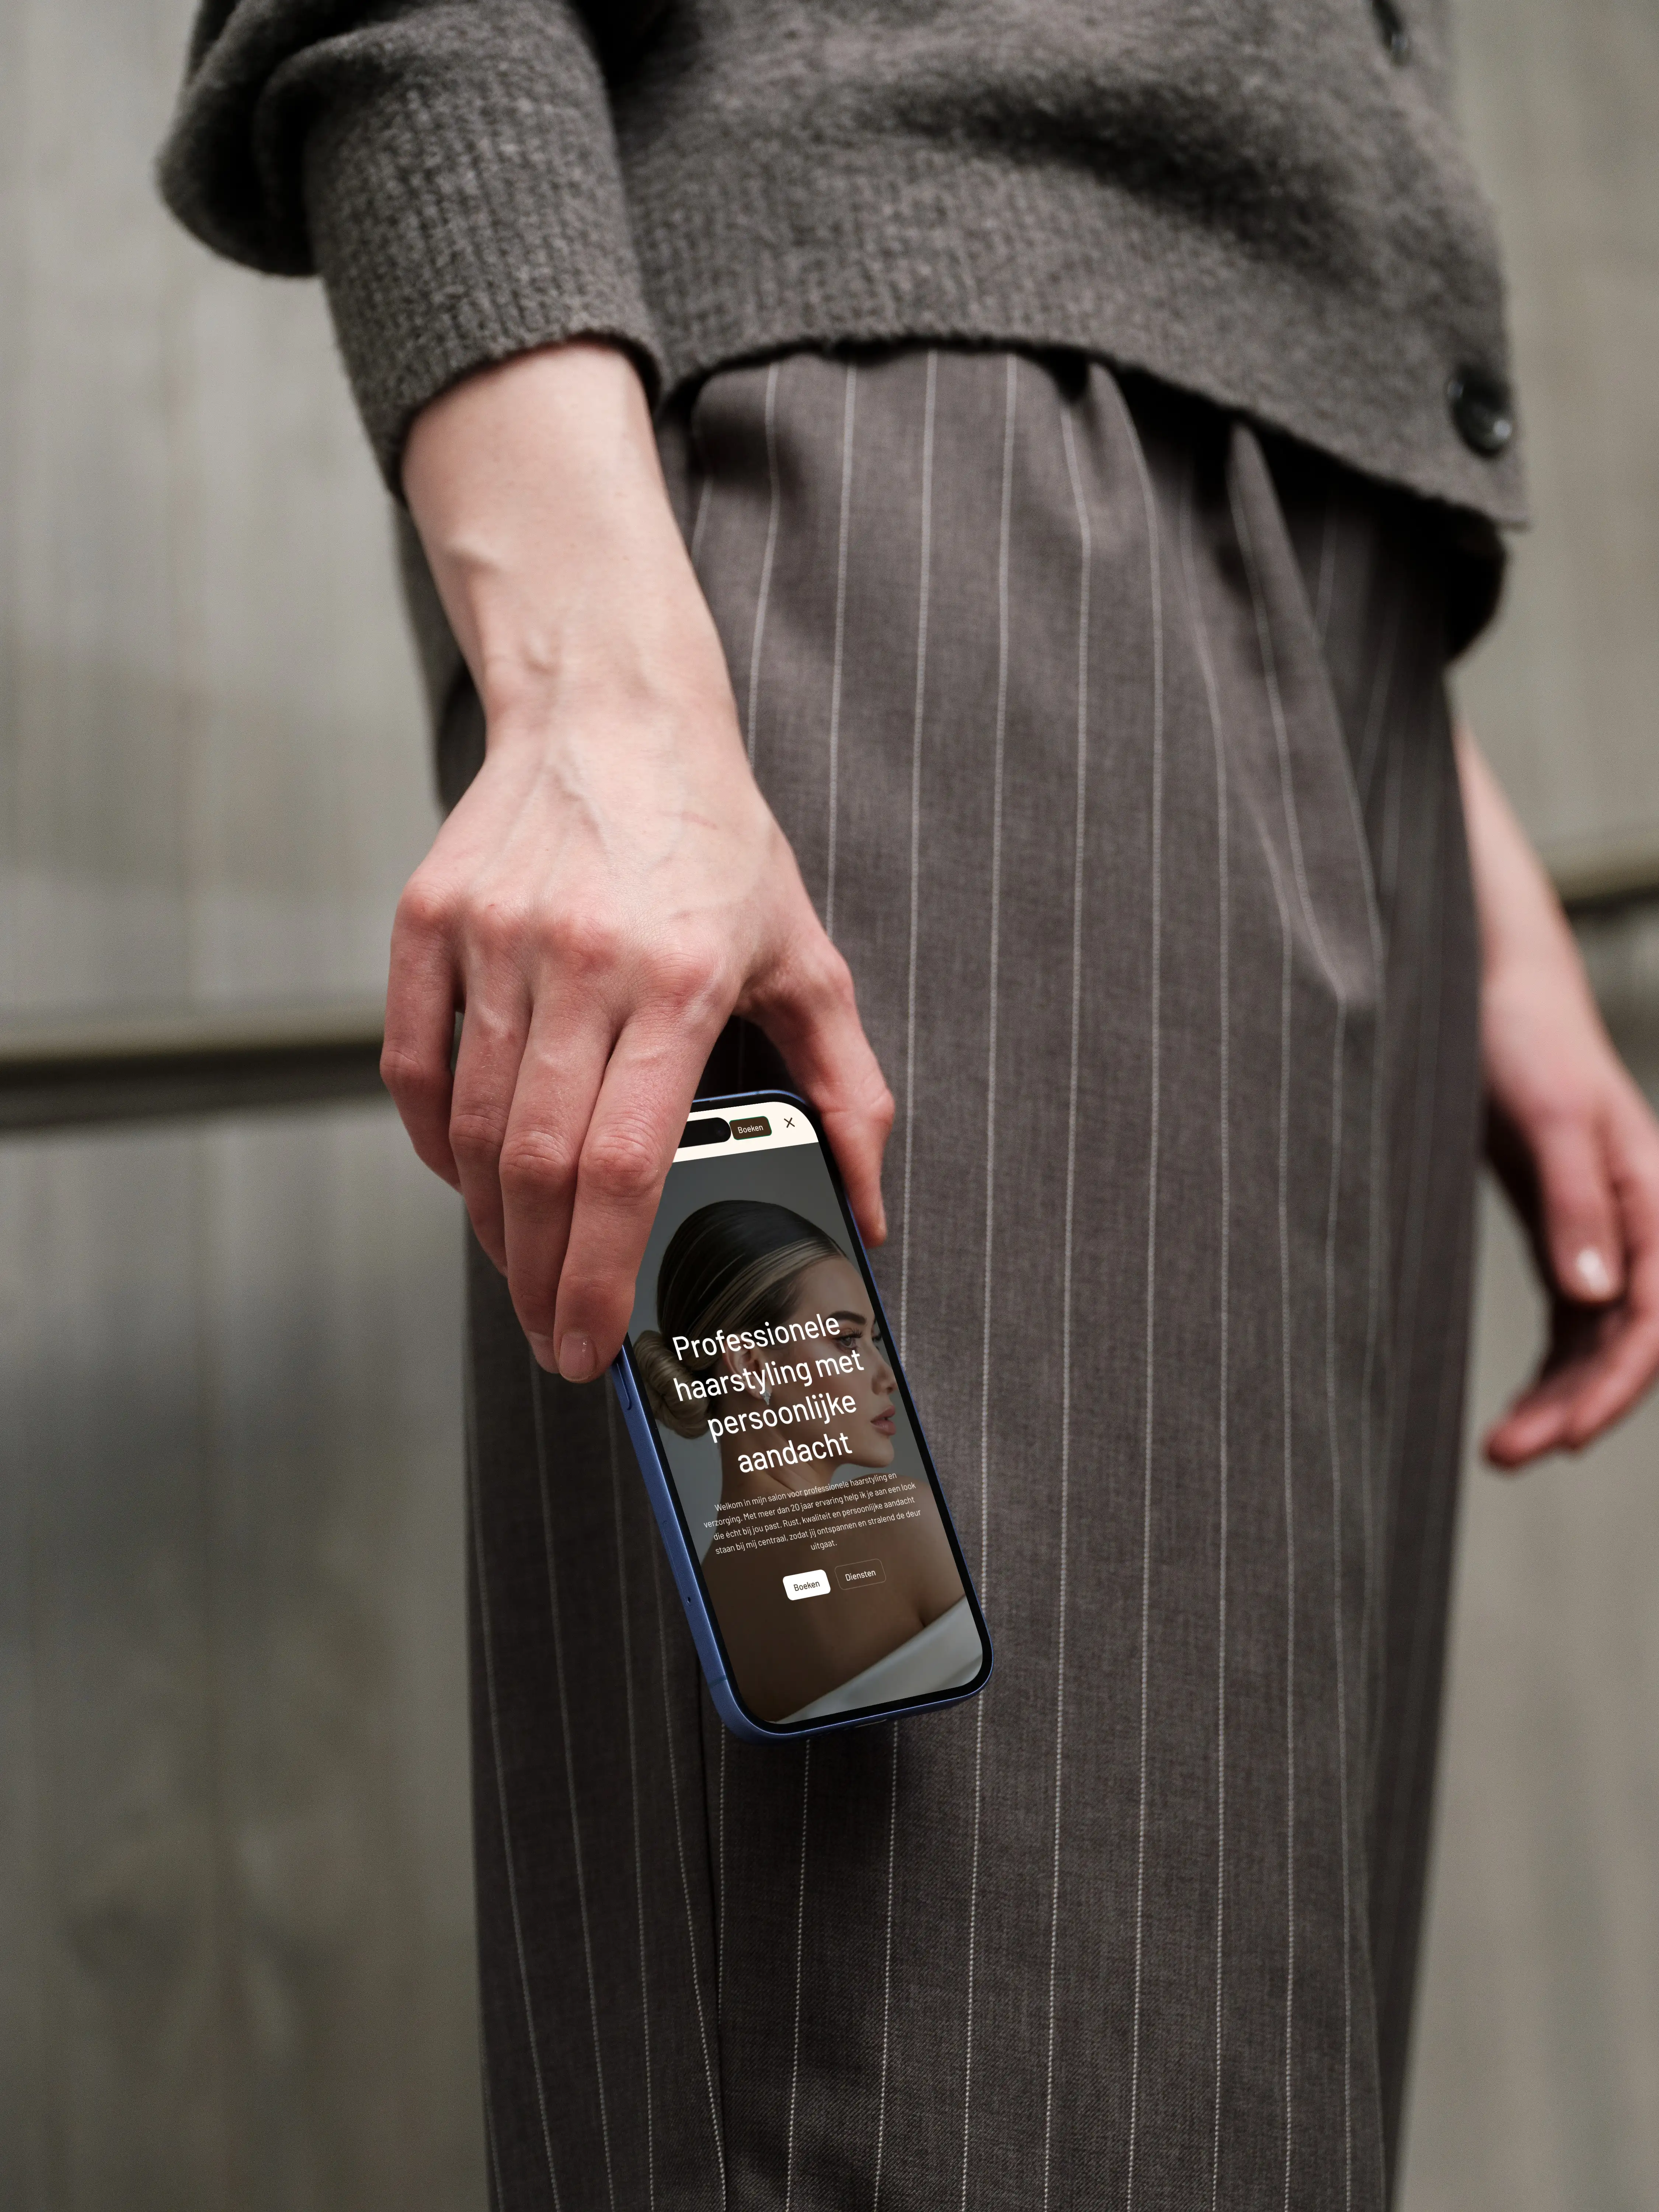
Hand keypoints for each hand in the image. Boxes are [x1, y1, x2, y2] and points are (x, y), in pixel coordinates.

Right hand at [383, 344, 892, 1381]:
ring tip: (525, 1270)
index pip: (626, 1166)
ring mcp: (491, 939)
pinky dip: (438, 1142)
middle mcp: (579, 962)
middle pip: (540, 1168)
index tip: (592, 1346)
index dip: (601, 1275)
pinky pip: (416, 1068)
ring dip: (495, 1224)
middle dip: (542, 1279)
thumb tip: (866, 1211)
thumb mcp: (807, 958)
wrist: (614, 710)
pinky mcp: (429, 921)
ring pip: (474, 1129)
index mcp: (678, 980)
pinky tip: (473, 1179)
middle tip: (556, 1339)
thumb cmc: (715, 841)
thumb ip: (848, 1092)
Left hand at [1458, 728, 1658, 1465]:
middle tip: (1507, 1455)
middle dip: (1577, 1406)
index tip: (1567, 1438)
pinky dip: (1553, 1366)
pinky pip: (1576, 1321)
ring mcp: (1604, 1231)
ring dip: (1561, 1397)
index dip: (1617, 1385)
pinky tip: (1520, 1407)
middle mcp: (1639, 1221)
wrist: (1495, 991)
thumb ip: (1575, 1204)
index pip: (1654, 1318)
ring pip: (1599, 1339)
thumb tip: (1598, 1296)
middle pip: (1627, 1341)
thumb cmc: (1522, 1040)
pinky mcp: (1567, 1231)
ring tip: (1502, 1450)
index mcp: (1653, 1197)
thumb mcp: (1546, 1117)